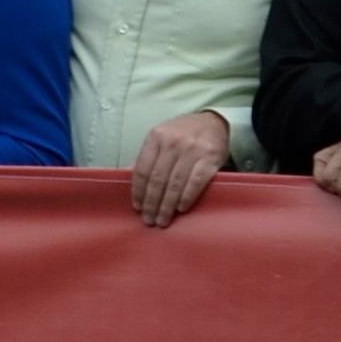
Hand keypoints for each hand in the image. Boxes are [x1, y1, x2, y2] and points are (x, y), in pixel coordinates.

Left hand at [129, 110, 232, 227]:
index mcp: (156, 137)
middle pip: (157, 179)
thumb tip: (127, 176)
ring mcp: (193, 149)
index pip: (142, 169)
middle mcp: (173, 142)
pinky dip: (187, 197)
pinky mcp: (210, 157)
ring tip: (163, 220)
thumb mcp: (161, 138)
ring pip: (175, 184)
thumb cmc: (183, 133)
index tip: (137, 208)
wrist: (213, 121)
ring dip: (167, 206)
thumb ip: (147, 156)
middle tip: (149, 220)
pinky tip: (181, 208)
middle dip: (152, 203)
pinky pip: (196, 182)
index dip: (138, 192)